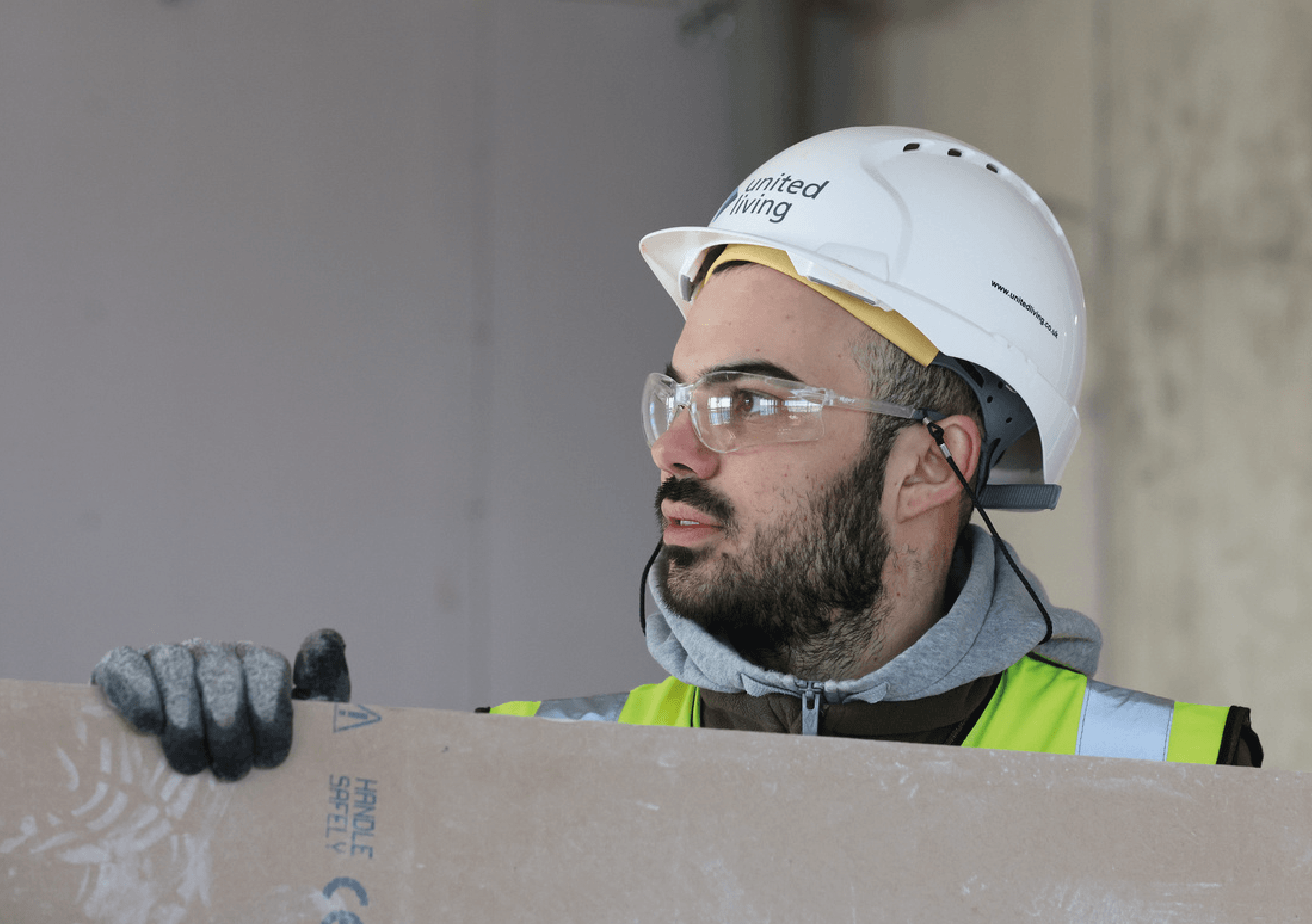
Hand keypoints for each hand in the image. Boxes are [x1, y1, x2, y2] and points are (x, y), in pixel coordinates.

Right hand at [91, 628, 350, 780]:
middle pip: (222, 673)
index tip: (270, 761)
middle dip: (229, 727)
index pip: (267, 669)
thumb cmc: (251, 764)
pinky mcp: (122, 670)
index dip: (270, 715)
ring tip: (191, 766)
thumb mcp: (300, 732)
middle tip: (231, 772)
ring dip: (185, 720)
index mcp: (257, 664)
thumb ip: (324, 685)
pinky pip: (125, 665)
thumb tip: (326, 638)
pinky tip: (148, 726)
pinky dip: (135, 690)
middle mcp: (214, 655)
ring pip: (176, 668)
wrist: (202, 792)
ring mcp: (168, 659)